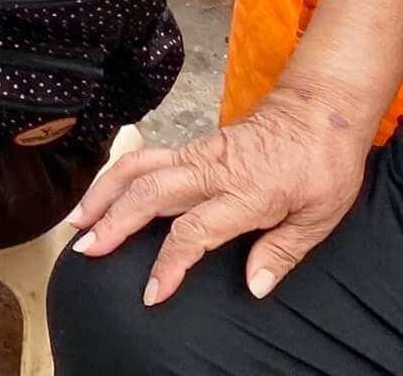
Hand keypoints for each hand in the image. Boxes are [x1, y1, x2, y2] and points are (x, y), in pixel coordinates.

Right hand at [67, 87, 368, 304]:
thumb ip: (282, 253)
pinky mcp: (192, 146)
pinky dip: (116, 176)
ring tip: (77, 220)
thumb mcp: (320, 217)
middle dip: (111, 222)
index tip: (153, 292)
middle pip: (148, 194)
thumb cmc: (324, 164)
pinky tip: (103, 194)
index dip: (169, 264)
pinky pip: (145, 159)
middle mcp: (213, 171)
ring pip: (137, 169)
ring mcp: (198, 154)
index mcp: (246, 193)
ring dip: (102, 194)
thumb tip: (254, 286)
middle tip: (86, 249)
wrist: (318, 110)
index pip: (194, 232)